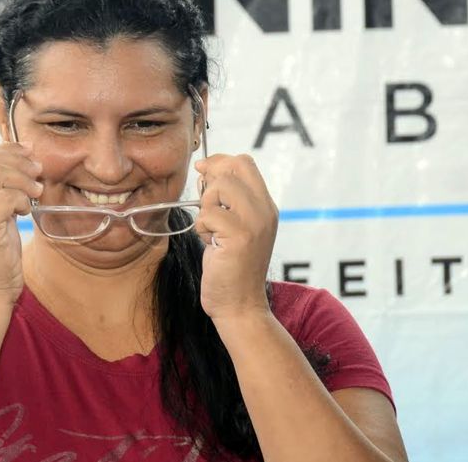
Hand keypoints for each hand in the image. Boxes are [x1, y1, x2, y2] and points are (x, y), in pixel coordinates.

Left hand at [194, 154, 277, 321]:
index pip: (244, 162)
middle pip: (232, 168)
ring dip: (205, 207)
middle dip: (210, 182)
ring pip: (218, 188)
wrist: (239, 305)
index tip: (204, 173)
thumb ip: (226, 199)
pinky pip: (208, 214)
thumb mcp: (234, 226)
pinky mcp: (240, 236)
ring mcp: (255, 222)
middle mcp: (265, 210)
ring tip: (211, 230)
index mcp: (265, 205)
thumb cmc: (230, 267)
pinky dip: (201, 228)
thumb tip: (205, 168)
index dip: (220, 161)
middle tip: (207, 207)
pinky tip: (210, 244)